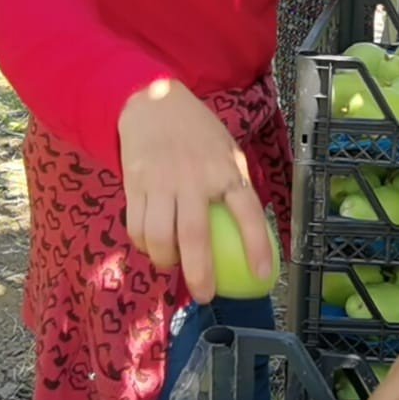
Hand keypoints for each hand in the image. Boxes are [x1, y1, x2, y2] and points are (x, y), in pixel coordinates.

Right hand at [118, 80, 272, 303]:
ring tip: (172, 266)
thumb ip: (235, 186)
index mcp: (226, 170)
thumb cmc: (198, 134)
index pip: (248, 212)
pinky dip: (144, 245)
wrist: (152, 103)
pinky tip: (152, 247)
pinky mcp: (135, 185)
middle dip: (200, 274)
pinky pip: (137, 226)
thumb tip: (251, 232)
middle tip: (205, 296)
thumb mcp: (226, 151)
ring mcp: (162, 182)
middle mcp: (194, 178)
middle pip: (195, 236)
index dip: (257, 246)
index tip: (263, 275)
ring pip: (159, 236)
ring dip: (165, 261)